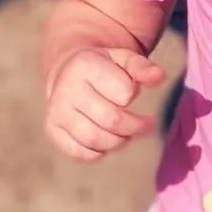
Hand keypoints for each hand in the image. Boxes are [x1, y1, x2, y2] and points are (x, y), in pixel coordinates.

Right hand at [44, 46, 166, 161]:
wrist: (67, 71)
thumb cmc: (104, 66)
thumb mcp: (122, 59)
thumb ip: (142, 67)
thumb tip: (160, 77)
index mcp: (85, 65)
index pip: (123, 93)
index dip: (132, 94)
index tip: (131, 91)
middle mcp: (66, 88)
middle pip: (112, 121)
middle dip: (135, 126)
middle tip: (145, 123)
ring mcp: (56, 111)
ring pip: (95, 140)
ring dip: (119, 141)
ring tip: (126, 132)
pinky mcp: (52, 129)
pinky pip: (80, 153)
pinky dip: (99, 152)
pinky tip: (106, 139)